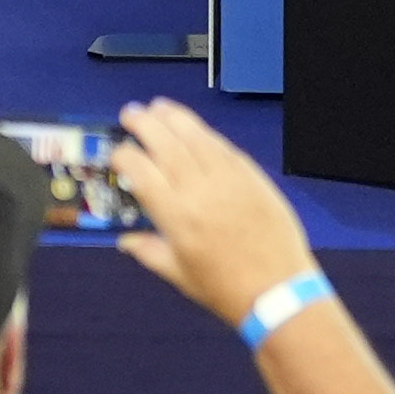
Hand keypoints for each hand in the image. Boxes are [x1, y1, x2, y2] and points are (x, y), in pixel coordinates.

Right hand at [111, 99, 318, 329]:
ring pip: (197, 137)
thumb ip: (149, 251)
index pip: (142, 172)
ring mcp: (229, 178)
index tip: (116, 151)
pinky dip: (205, 133)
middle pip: (168, 145)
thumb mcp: (178, 274)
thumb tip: (126, 239)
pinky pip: (224, 146)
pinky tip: (194, 127)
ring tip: (159, 107)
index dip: (125, 156)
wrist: (277, 286)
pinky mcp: (252, 174)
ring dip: (176, 118)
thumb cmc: (224, 286)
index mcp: (177, 215)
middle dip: (146, 125)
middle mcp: (201, 189)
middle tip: (131, 113)